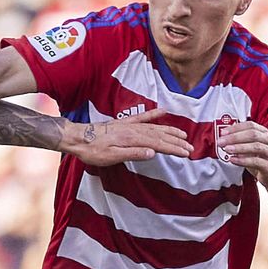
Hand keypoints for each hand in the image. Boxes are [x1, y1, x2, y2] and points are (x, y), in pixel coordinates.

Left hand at [61, 109, 193, 166]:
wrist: (76, 137)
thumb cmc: (92, 151)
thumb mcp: (111, 157)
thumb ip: (133, 154)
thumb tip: (153, 152)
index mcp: (132, 139)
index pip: (159, 144)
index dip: (174, 149)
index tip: (186, 153)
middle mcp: (133, 130)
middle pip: (160, 136)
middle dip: (176, 141)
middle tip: (191, 148)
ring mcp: (129, 125)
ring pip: (154, 127)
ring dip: (170, 130)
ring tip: (183, 134)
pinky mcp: (123, 123)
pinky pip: (142, 117)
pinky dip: (153, 114)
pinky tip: (163, 111)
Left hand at [217, 119, 267, 182]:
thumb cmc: (260, 161)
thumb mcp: (249, 149)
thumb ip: (239, 143)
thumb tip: (224, 137)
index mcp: (264, 134)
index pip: (250, 125)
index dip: (236, 128)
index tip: (223, 132)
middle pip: (252, 134)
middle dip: (234, 137)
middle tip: (221, 142)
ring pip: (255, 146)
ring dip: (239, 147)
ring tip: (227, 149)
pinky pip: (256, 162)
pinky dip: (243, 160)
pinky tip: (233, 160)